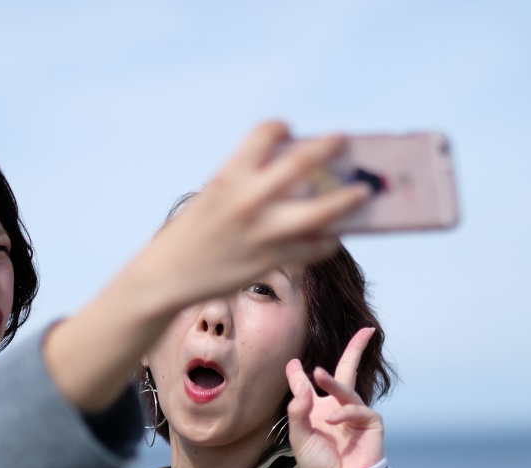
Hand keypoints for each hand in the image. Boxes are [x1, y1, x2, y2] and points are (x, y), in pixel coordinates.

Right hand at [42, 122, 370, 412]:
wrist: (167, 276)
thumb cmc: (191, 234)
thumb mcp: (212, 197)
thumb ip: (248, 183)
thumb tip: (297, 179)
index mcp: (229, 176)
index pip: (266, 133)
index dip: (282, 128)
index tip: (290, 131)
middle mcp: (248, 201)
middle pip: (302, 165)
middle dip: (328, 149)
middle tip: (345, 140)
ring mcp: (262, 233)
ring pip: (320, 213)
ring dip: (345, 201)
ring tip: (363, 194)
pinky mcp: (270, 261)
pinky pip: (313, 248)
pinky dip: (328, 240)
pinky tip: (334, 235)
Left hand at [285, 328, 384, 467]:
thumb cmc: (318, 465)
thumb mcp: (299, 436)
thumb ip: (298, 408)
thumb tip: (303, 380)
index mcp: (319, 411)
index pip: (311, 386)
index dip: (300, 374)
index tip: (292, 363)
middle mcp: (338, 409)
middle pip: (348, 373)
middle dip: (357, 350)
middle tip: (366, 331)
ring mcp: (356, 416)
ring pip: (348, 390)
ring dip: (334, 382)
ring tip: (319, 375)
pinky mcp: (371, 425)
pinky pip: (359, 410)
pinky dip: (345, 412)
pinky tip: (332, 420)